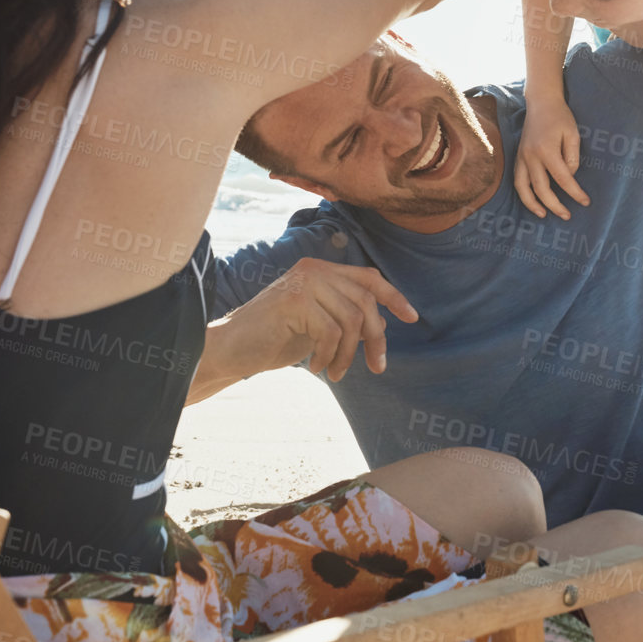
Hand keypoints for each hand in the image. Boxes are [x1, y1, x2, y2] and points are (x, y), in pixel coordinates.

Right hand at [222, 257, 417, 381]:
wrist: (231, 349)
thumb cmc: (273, 339)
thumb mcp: (317, 327)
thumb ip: (345, 319)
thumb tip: (382, 325)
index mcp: (321, 270)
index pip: (368, 278)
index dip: (393, 297)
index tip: (412, 318)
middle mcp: (314, 269)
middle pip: (365, 301)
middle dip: (376, 339)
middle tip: (375, 367)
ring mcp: (303, 282)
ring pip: (351, 320)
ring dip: (348, 354)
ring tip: (335, 372)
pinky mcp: (293, 301)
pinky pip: (330, 332)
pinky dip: (328, 356)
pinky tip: (314, 367)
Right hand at [514, 98, 588, 218]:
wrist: (541, 103)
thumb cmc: (560, 117)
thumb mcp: (573, 134)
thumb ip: (572, 158)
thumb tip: (569, 176)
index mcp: (546, 150)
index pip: (563, 179)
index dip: (575, 193)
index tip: (585, 202)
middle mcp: (531, 157)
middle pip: (542, 189)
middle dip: (555, 205)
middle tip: (567, 216)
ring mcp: (522, 157)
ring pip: (523, 188)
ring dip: (532, 204)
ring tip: (544, 215)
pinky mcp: (518, 157)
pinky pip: (518, 180)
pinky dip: (524, 194)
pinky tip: (533, 201)